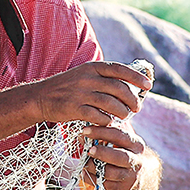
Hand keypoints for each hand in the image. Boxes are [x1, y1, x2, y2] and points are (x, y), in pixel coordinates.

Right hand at [30, 62, 152, 125]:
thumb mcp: (85, 75)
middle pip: (119, 89)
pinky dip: (106, 120)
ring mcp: (80, 93)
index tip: (148, 86)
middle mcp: (87, 78)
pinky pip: (97, 116)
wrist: (41, 97)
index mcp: (92, 67)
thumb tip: (131, 83)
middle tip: (137, 108)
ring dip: (122, 112)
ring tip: (124, 116)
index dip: (136, 77)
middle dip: (132, 100)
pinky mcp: (74, 109)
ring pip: (111, 104)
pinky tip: (108, 122)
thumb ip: (105, 77)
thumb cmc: (68, 88)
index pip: (120, 69)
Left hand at [84, 123, 157, 189]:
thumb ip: (106, 136)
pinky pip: (104, 184)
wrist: (144, 178)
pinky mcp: (123, 188)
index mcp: (136, 145)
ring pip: (110, 172)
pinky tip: (84, 172)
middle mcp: (136, 161)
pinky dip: (91, 177)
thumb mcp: (124, 143)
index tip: (85, 130)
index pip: (118, 135)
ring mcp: (130, 177)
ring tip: (84, 162)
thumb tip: (83, 135)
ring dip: (93, 167)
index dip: (101, 132)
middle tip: (89, 150)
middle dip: (101, 152)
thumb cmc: (128, 154)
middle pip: (119, 156)